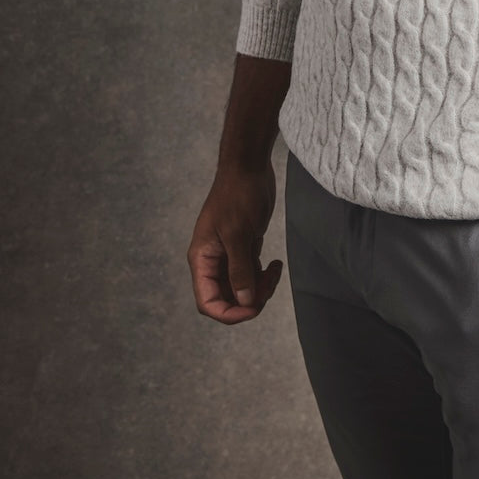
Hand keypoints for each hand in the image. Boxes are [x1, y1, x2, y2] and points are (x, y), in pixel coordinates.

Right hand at [187, 162, 283, 323]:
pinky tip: (276, 264)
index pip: (208, 302)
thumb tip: (244, 301)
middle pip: (227, 298)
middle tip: (268, 285)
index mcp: (202, 259)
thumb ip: (240, 269)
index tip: (253, 308)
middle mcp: (213, 260)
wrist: (249, 166)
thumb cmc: (238, 195)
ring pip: (241, 287)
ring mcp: (228, 254)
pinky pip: (251, 273)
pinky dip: (264, 276)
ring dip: (259, 288)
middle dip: (249, 299)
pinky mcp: (244, 246)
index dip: (229, 313)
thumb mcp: (238, 233)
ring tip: (274, 271)